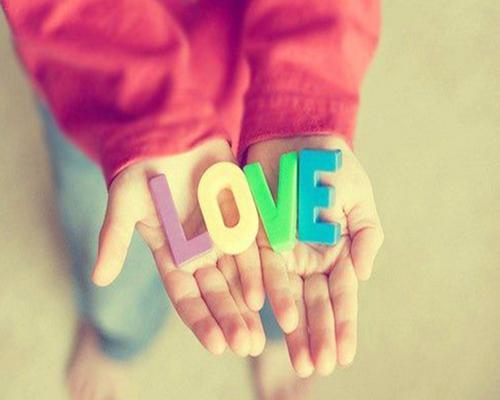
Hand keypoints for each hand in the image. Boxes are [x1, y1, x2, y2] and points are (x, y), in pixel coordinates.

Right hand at [92, 139, 264, 356]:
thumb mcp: (124, 203)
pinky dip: (266, 264)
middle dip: (232, 319)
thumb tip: (98, 278)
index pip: (187, 297)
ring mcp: (223, 234)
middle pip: (218, 291)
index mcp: (172, 256)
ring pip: (241, 274)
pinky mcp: (242, 214)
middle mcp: (200, 251)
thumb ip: (115, 239)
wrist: (168, 133)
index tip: (217, 345)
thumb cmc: (141, 168)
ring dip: (253, 299)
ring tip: (271, 326)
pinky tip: (278, 285)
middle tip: (249, 345)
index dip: (201, 320)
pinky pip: (256, 242)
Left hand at [246, 135, 383, 375]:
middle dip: (316, 335)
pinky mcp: (254, 236)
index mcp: (335, 252)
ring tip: (294, 356)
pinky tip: (264, 312)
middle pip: (312, 303)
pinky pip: (257, 266)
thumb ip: (366, 237)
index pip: (340, 296)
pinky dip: (262, 287)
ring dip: (289, 325)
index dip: (343, 326)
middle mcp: (307, 258)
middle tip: (316, 368)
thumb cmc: (334, 169)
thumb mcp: (360, 200)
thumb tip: (363, 276)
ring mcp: (280, 250)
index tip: (343, 357)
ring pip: (284, 294)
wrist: (298, 137)